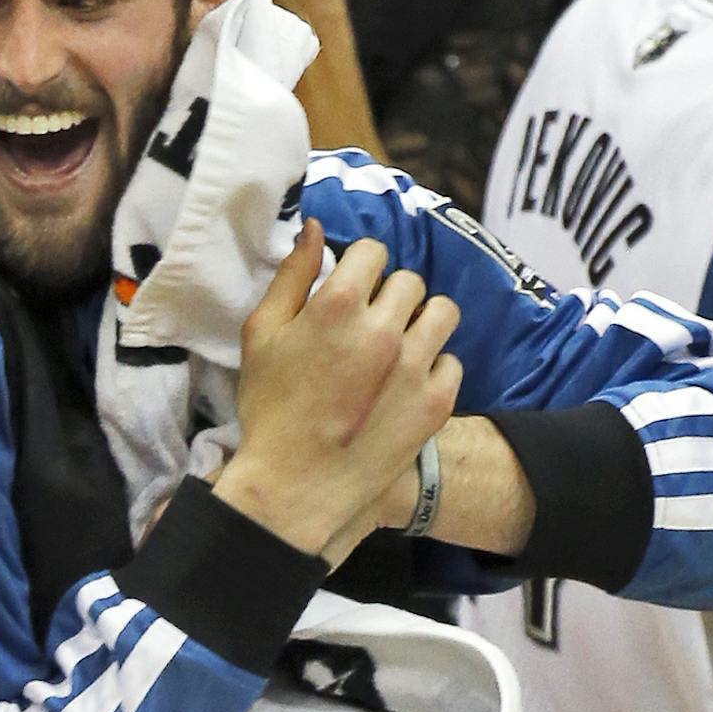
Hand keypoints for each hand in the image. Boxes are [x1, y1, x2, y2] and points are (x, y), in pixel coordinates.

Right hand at [215, 221, 462, 561]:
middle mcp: (385, 328)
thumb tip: (314, 227)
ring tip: (397, 347)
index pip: (373, 251)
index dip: (359, 267)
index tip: (350, 290)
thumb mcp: (261, 334)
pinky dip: (431, 368)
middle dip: (388, 296)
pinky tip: (403, 386)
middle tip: (367, 325)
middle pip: (409, 281)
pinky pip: (451, 361)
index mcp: (339, 304)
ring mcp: (417, 365)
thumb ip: (292, 276)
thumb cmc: (269, 407)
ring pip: (442, 312)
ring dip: (421, 322)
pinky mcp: (437, 401)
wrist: (294, 484)